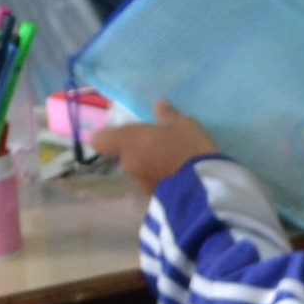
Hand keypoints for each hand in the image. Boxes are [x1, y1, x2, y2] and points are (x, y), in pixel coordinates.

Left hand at [102, 105, 219, 186]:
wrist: (203, 189)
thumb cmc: (188, 148)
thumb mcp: (183, 124)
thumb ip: (167, 115)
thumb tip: (159, 105)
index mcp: (128, 141)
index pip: (100, 141)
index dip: (109, 137)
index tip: (125, 134)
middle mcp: (128, 163)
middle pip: (124, 156)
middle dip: (138, 152)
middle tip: (160, 146)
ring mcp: (140, 184)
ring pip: (139, 171)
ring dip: (151, 166)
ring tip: (174, 163)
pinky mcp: (154, 198)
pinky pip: (154, 184)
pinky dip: (162, 180)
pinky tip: (180, 176)